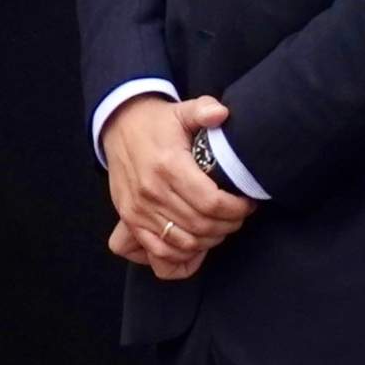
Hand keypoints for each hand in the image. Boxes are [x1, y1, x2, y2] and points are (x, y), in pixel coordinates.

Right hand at [101, 93, 252, 280]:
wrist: (118, 125)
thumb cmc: (157, 122)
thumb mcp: (181, 111)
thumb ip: (204, 109)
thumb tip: (221, 114)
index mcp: (169, 165)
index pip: (211, 203)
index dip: (236, 209)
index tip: (247, 203)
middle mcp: (152, 191)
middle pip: (202, 226)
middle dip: (228, 225)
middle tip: (238, 215)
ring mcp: (139, 209)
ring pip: (185, 242)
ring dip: (209, 240)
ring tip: (220, 226)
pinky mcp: (130, 219)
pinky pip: (160, 251)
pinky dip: (182, 255)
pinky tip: (197, 242)